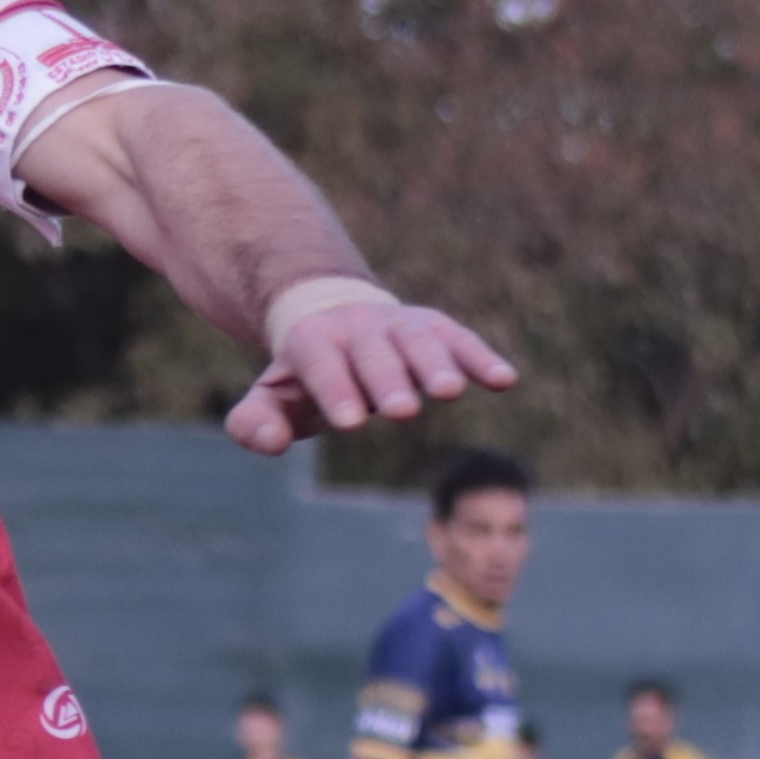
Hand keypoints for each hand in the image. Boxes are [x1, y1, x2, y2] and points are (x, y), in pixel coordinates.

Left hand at [227, 301, 516, 455]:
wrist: (334, 316)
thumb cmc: (304, 376)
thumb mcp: (272, 397)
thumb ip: (255, 422)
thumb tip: (269, 442)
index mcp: (314, 341)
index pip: (323, 364)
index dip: (335, 390)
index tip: (349, 424)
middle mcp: (360, 328)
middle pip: (374, 353)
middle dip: (388, 381)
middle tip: (401, 411)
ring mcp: (400, 325)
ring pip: (418, 341)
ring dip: (436, 365)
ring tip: (450, 393)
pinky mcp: (436, 329)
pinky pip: (460, 339)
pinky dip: (481, 358)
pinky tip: (504, 381)